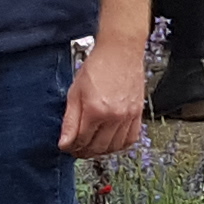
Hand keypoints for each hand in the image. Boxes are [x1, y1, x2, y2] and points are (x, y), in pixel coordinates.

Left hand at [60, 28, 148, 159]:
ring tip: (92, 146)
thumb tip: (65, 142)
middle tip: (77, 149)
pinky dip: (119, 145)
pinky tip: (111, 141)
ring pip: (114, 147)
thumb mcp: (75, 92)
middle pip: (97, 147)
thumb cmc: (97, 66)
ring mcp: (128, 116)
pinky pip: (131, 139)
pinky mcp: (138, 113)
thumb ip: (70, 120)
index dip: (71, 147)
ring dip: (101, 151)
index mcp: (95, 110)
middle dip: (84, 151)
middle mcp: (114, 116)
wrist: (120, 51)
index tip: (66, 146)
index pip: (81, 140)